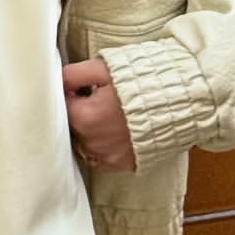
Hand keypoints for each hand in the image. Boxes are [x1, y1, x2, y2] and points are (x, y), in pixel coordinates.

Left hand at [63, 57, 135, 172]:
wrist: (178, 102)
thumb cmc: (141, 82)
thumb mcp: (103, 68)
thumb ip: (73, 74)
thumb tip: (57, 79)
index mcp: (84, 117)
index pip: (60, 106)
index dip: (67, 94)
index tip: (78, 88)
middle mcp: (92, 142)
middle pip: (70, 127)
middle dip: (77, 113)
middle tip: (92, 98)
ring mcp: (107, 157)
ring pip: (82, 143)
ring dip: (86, 131)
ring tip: (103, 114)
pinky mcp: (121, 165)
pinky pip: (98, 158)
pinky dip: (99, 146)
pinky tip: (109, 131)